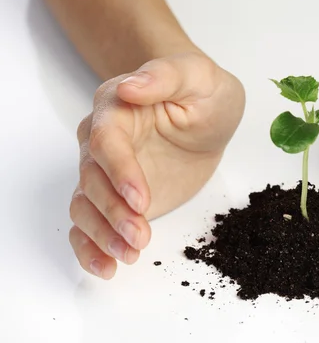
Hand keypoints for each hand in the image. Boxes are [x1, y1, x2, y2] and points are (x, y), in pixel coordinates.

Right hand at [69, 51, 244, 278]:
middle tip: (140, 235)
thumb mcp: (198, 75)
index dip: (120, 172)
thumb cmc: (204, 92)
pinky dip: (91, 248)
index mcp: (116, 108)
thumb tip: (129, 85)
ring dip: (102, 234)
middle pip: (92, 180)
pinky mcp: (118, 198)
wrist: (208, 116)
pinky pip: (90, 224)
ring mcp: (108, 173)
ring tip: (130, 254)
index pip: (106, 141)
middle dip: (113, 212)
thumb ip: (164, 76)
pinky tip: (107, 267)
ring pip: (86, 206)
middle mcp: (102, 141)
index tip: (141, 198)